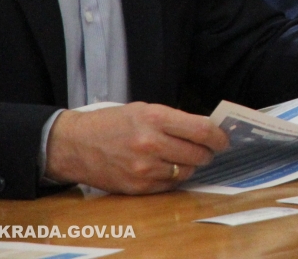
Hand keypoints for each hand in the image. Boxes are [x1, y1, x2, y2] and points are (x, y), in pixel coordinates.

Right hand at [44, 103, 228, 193]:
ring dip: (191, 165)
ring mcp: (143, 168)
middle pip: (198, 154)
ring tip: (185, 158)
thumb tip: (206, 129)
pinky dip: (174, 177)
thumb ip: (174, 120)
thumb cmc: (111, 123)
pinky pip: (169, 185)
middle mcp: (151, 144)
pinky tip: (168, 168)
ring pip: (186, 171)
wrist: (73, 145)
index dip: (218, 137)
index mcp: (155, 119)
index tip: (224, 139)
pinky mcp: (136, 187)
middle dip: (208, 152)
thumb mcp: (144, 110)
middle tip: (208, 149)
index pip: (202, 130)